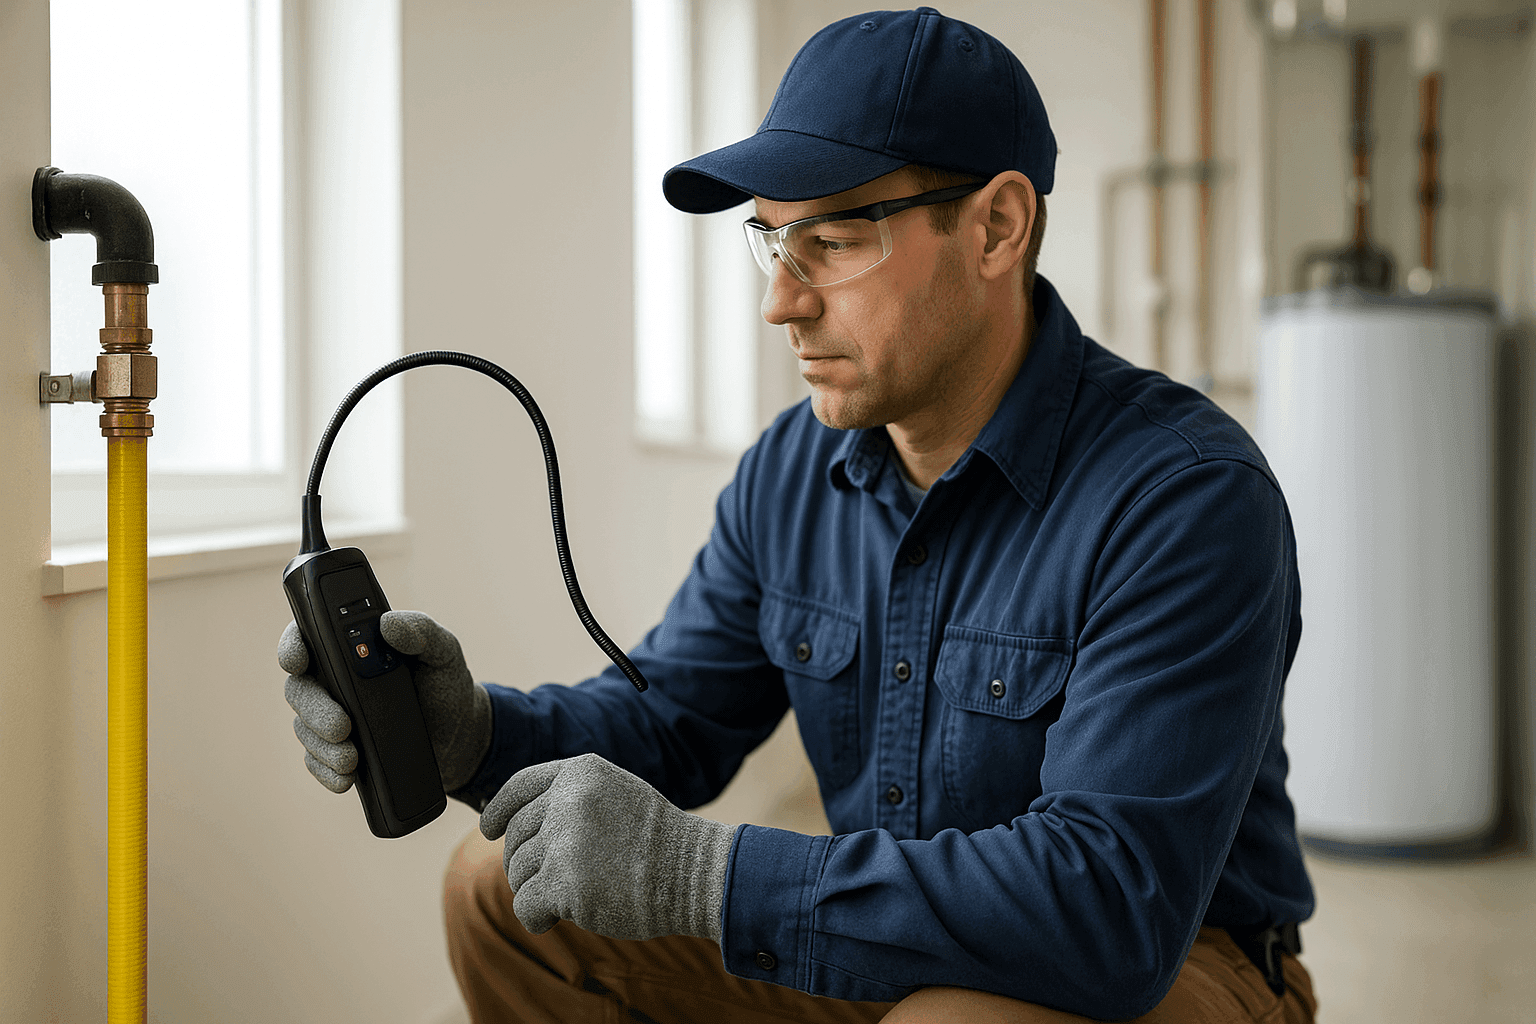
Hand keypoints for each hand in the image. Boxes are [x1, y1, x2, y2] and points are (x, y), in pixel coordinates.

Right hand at [278, 611, 493, 793]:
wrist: (457, 735)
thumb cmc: (444, 684)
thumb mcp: (443, 652)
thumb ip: (421, 630)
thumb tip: (388, 623)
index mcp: (352, 645)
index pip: (306, 635)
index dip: (293, 645)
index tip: (298, 661)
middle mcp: (333, 678)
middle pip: (301, 688)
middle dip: (315, 709)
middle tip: (342, 726)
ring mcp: (331, 715)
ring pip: (306, 728)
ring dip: (323, 746)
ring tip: (351, 758)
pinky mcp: (336, 749)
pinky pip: (317, 760)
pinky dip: (327, 770)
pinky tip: (346, 778)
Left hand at [479, 753, 735, 942]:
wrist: (693, 873)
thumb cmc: (658, 842)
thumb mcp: (616, 795)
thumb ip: (571, 799)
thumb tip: (514, 825)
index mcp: (580, 772)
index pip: (519, 787)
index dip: (499, 810)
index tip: (489, 829)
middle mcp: (566, 800)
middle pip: (516, 837)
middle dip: (525, 863)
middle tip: (555, 881)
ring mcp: (564, 840)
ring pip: (518, 873)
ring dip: (536, 891)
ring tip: (573, 896)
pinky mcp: (563, 883)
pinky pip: (525, 905)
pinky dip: (535, 918)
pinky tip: (556, 919)